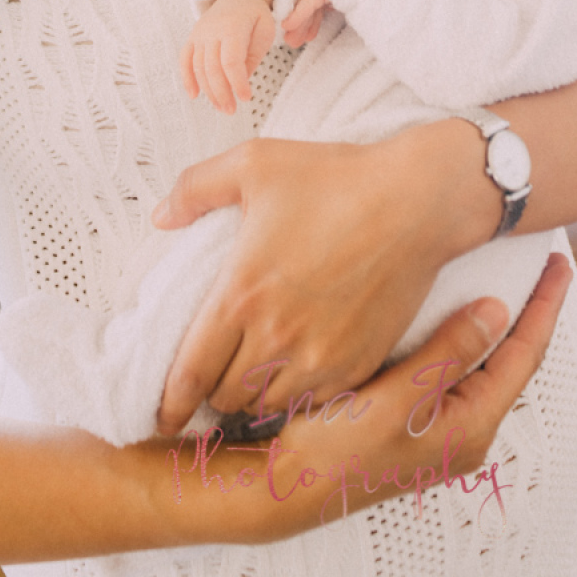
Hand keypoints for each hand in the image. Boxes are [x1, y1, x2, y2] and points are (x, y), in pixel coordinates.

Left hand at [152, 120, 500, 432]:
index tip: (162, 415)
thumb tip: (161, 216)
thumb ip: (196, 187)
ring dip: (252, 396)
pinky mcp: (357, 364)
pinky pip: (313, 404)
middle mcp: (276, 335)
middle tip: (212, 378)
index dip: (170, 402)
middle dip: (212, 392)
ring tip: (250, 378)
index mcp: (241, 293)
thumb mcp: (255, 162)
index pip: (190, 372)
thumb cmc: (335, 178)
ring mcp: (319, 356)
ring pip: (267, 406)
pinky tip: (293, 376)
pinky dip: (296, 397)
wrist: (416, 201)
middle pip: (225, 396)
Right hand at [179, 0, 275, 114]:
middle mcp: (212, 30)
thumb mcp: (265, 30)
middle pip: (212, 67)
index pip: (231, 61)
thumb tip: (241, 80)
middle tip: (231, 110)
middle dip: (221, 92)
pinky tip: (194, 95)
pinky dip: (186, 78)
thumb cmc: (255, 16)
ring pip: (198, 67)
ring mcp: (199, 34)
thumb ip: (254, 55)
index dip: (237, 82)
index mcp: (233, 27)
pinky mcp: (192, 38)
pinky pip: (184, 60)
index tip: (245, 98)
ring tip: (221, 107)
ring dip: (208, 90)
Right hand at [241, 258, 571, 529]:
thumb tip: (497, 310)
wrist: (288, 488)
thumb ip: (448, 353)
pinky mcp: (419, 420)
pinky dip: (468, 336)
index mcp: (471, 427)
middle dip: (531, 311)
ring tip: (512, 279)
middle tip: (542, 264)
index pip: (524, 355)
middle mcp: (466, 430)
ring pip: (486, 362)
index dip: (544, 306)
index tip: (559, 264)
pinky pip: (458, 368)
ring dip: (499, 321)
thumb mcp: (397, 397)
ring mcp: (443, 428)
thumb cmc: (337, 448)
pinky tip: (458, 313)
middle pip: (513, 359)